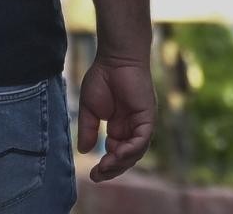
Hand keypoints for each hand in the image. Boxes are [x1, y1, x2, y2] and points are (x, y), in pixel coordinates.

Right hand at [77, 57, 156, 182]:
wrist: (114, 58)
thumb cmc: (102, 78)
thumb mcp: (90, 110)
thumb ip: (89, 130)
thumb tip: (85, 151)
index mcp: (120, 127)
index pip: (117, 153)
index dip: (107, 166)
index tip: (93, 174)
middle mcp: (133, 126)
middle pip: (128, 156)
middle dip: (113, 169)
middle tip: (98, 175)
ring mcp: (141, 121)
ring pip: (137, 151)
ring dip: (122, 162)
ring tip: (105, 167)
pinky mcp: (148, 115)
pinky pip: (143, 138)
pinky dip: (132, 149)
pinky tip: (118, 154)